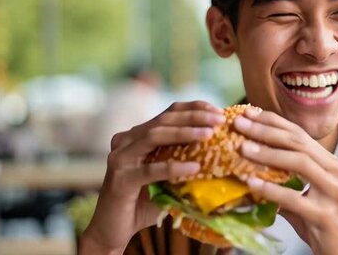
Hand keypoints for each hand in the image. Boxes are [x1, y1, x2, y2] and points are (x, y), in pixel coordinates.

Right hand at [80, 101, 225, 253]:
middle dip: (194, 117)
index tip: (218, 111)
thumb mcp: (169, 176)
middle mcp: (126, 140)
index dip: (194, 108)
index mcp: (138, 134)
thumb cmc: (146, 201)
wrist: (114, 230)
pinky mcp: (120, 179)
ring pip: (155, 136)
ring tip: (209, 135)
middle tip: (219, 119)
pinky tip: (195, 168)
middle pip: (164, 119)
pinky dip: (174, 168)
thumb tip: (222, 150)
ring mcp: (120, 158)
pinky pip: (150, 170)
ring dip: (184, 133)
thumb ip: (184, 160)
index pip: (169, 112)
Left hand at [234, 108, 337, 254]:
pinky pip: (295, 199)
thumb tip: (252, 178)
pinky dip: (271, 190)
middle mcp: (336, 173)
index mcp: (332, 165)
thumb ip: (287, 187)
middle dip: (267, 130)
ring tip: (242, 148)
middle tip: (239, 123)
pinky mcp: (326, 217)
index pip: (300, 135)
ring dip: (268, 153)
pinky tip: (252, 184)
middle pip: (299, 143)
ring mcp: (334, 194)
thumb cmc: (328, 228)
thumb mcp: (309, 200)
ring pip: (300, 163)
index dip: (274, 121)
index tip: (249, 112)